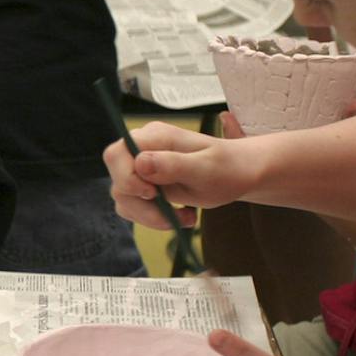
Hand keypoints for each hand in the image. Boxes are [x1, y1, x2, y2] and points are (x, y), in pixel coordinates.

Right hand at [103, 120, 259, 228]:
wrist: (238, 174)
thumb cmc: (228, 167)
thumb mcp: (206, 167)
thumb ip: (173, 164)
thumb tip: (140, 164)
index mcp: (154, 137)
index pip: (116, 154)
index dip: (126, 178)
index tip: (152, 193)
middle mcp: (142, 150)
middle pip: (117, 181)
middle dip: (142, 205)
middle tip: (172, 212)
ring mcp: (141, 169)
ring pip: (123, 199)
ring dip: (151, 216)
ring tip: (184, 216)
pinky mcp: (143, 187)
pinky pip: (133, 207)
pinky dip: (153, 218)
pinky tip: (179, 216)